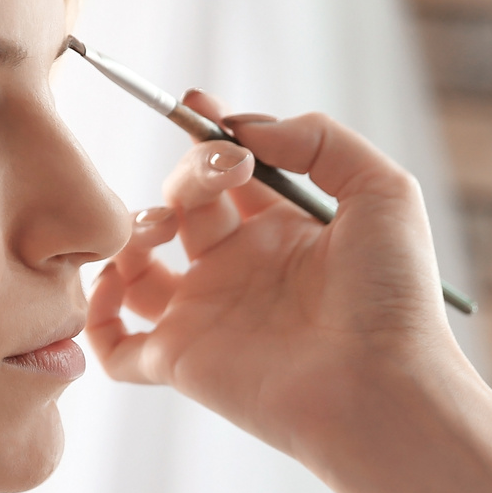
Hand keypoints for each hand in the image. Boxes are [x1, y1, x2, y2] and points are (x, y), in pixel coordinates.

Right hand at [84, 91, 467, 460]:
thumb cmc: (395, 299)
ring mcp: (207, 315)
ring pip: (138, 267)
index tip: (199, 105)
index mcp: (287, 232)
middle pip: (186, 203)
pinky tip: (117, 278)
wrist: (382, 387)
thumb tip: (244, 129)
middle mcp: (242, 271)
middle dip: (189, 171)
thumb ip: (318, 139)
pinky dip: (97, 311)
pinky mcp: (180, 360)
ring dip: (134, 228)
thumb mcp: (382, 191)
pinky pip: (115, 345)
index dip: (209, 136)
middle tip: (222, 166)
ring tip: (166, 223)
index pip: (233, 173)